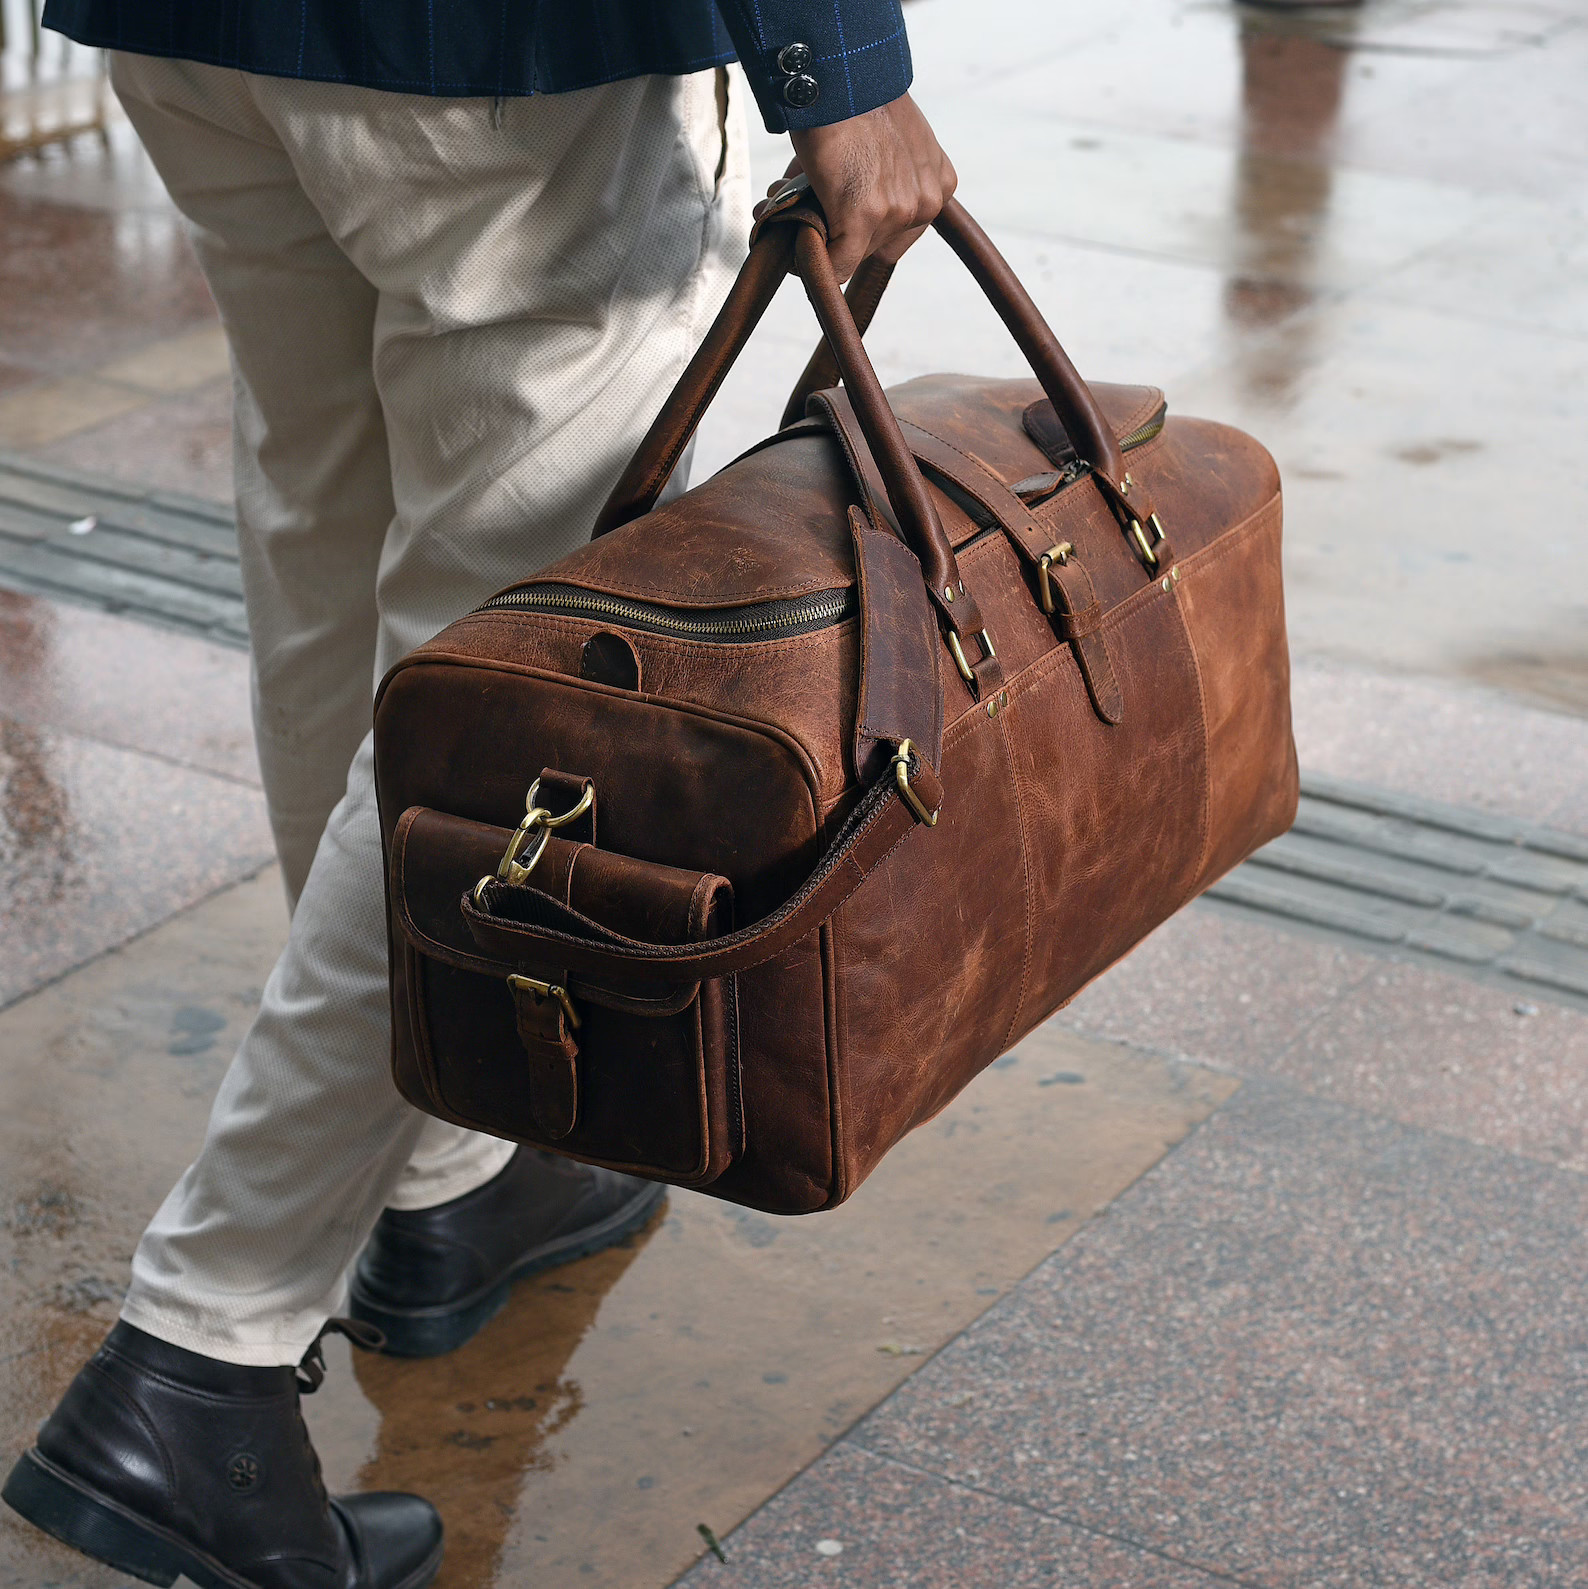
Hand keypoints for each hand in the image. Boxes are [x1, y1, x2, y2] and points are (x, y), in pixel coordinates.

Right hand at [781, 94, 955, 281]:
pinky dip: (806, 260)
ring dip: (813, 234)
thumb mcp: (888, 139)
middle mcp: (926, 202)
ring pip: (851, 252)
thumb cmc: (856, 100)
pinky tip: (786, 244)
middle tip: (801, 203)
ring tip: (786, 202)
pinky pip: (835, 264)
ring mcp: (898, 211)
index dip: (860, 227)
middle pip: (874, 245)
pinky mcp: (865, 217)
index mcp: (937, 185)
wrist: (840, 75)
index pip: (898, 231)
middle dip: (834, 228)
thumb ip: (878, 178)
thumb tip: (834, 208)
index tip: (834, 218)